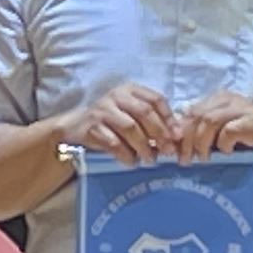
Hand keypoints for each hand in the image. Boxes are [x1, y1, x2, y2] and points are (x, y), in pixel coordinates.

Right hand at [56, 83, 182, 162]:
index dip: (169, 117)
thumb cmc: (109, 122)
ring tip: (150, 159)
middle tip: (168, 150)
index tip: (178, 135)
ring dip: (144, 146)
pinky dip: (126, 155)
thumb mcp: (129, 113)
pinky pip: (114, 143)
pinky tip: (132, 162)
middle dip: (159, 133)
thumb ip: (150, 120)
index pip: (155, 99)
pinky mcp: (92, 127)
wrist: (74, 127)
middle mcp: (116, 96)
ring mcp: (103, 110)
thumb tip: (175, 137)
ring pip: (130, 128)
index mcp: (129, 90)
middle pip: (144, 112)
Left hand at [174, 91, 252, 161]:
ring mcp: (240, 108)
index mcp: (217, 99)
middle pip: (196, 115)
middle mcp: (227, 99)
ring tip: (203, 158)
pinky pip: (228, 130)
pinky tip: (226, 151)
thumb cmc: (248, 136)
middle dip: (187, 139)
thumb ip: (203, 130)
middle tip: (185, 159)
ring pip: (209, 120)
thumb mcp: (222, 131)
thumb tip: (177, 140)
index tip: (173, 150)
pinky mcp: (251, 120)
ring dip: (202, 142)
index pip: (190, 111)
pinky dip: (222, 144)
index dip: (179, 131)